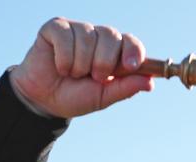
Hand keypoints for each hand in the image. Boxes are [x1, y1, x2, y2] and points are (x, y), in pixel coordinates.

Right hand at [9, 17, 150, 117]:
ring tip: (73, 74)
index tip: (130, 66)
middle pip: (111, 36)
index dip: (133, 51)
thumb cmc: (76, 97)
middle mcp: (98, 37)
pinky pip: (65, 37)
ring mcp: (78, 30)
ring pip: (88, 38)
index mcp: (114, 52)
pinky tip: (60, 66)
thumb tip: (150, 82)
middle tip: (93, 77)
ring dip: (80, 65)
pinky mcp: (56, 27)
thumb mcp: (103, 97)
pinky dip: (64, 58)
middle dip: (103, 62)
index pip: (131, 42)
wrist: (44, 100)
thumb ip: (125, 88)